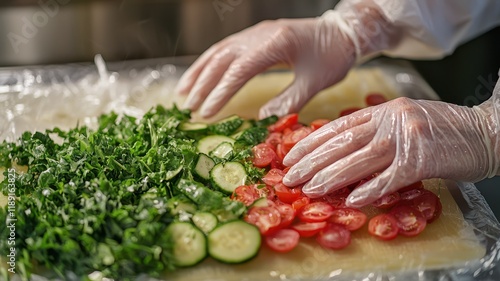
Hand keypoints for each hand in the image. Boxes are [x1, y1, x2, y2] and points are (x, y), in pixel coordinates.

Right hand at [176, 2, 397, 118]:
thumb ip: (290, 100)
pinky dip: (210, 63)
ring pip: (219, 51)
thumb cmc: (333, 57)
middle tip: (188, 107)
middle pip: (222, 59)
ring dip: (199, 71)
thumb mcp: (316, 82)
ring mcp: (256, 33)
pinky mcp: (255, 36)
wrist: (342, 33)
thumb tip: (262, 119)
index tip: (206, 112)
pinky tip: (201, 76)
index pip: (239, 70)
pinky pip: (226, 48)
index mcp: (276, 43)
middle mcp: (260, 34)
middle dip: (203, 83)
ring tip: (182, 92)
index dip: (220, 92)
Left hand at [282, 97, 499, 207]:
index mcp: (382, 110)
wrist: (485, 132)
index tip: (289, 155)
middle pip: (342, 143)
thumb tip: (339, 154)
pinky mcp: (422, 160)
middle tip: (289, 177)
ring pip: (359, 160)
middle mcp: (390, 120)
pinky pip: (390, 178)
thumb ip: (373, 133)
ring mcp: (406, 139)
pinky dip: (370, 189)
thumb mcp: (402, 120)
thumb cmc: (442, 130)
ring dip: (331, 177)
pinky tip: (351, 199)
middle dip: (311, 162)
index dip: (310, 142)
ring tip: (309, 189)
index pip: (337, 127)